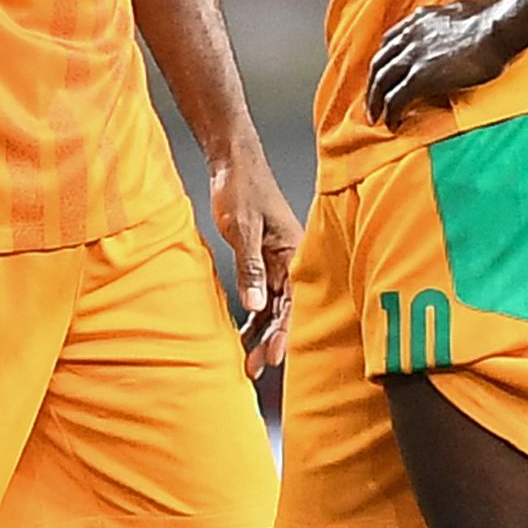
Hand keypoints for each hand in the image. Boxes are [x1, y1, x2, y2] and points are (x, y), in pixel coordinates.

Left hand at [207, 147, 301, 376]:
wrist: (232, 159)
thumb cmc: (242, 185)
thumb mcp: (243, 228)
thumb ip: (249, 267)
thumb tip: (256, 305)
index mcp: (295, 251)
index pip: (295, 301)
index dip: (285, 331)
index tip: (273, 356)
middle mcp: (290, 260)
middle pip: (286, 309)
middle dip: (272, 340)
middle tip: (255, 368)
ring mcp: (276, 261)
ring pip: (273, 306)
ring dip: (261, 333)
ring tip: (246, 362)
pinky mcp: (261, 259)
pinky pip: (261, 294)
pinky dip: (253, 315)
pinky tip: (242, 335)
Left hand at [365, 0, 519, 129]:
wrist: (499, 27)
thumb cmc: (492, 18)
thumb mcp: (460, 12)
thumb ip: (448, 22)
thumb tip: (455, 28)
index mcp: (420, 20)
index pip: (390, 40)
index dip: (384, 60)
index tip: (384, 73)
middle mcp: (410, 36)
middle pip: (379, 63)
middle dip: (373, 84)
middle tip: (373, 102)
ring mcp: (413, 56)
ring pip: (381, 82)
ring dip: (376, 102)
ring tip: (376, 118)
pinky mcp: (420, 77)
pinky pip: (396, 99)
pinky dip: (391, 114)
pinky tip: (394, 124)